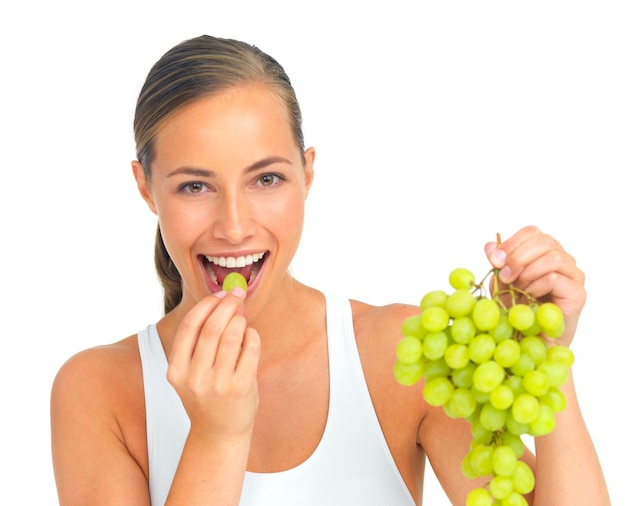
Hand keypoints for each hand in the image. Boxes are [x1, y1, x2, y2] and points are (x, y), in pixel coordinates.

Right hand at [166, 288, 260, 440]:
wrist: (219, 433)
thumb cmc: (207, 395)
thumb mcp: (192, 370)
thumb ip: (202, 339)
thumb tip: (225, 298)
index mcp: (176, 370)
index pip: (189, 326)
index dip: (206, 305)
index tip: (219, 294)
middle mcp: (194, 378)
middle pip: (212, 327)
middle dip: (227, 304)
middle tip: (237, 294)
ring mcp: (218, 385)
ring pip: (232, 336)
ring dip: (240, 319)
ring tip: (242, 318)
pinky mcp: (241, 388)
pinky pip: (250, 349)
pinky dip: (252, 335)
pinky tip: (251, 335)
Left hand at [484, 225, 584, 346]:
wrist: (530, 341)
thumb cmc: (518, 311)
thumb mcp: (501, 284)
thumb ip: (498, 264)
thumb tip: (489, 245)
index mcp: (544, 253)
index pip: (532, 232)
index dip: (512, 242)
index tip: (495, 259)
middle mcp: (563, 260)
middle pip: (544, 241)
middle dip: (518, 257)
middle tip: (505, 276)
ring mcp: (573, 276)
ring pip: (552, 257)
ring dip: (528, 273)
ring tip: (518, 289)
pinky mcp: (577, 294)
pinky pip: (555, 279)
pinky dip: (536, 287)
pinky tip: (530, 299)